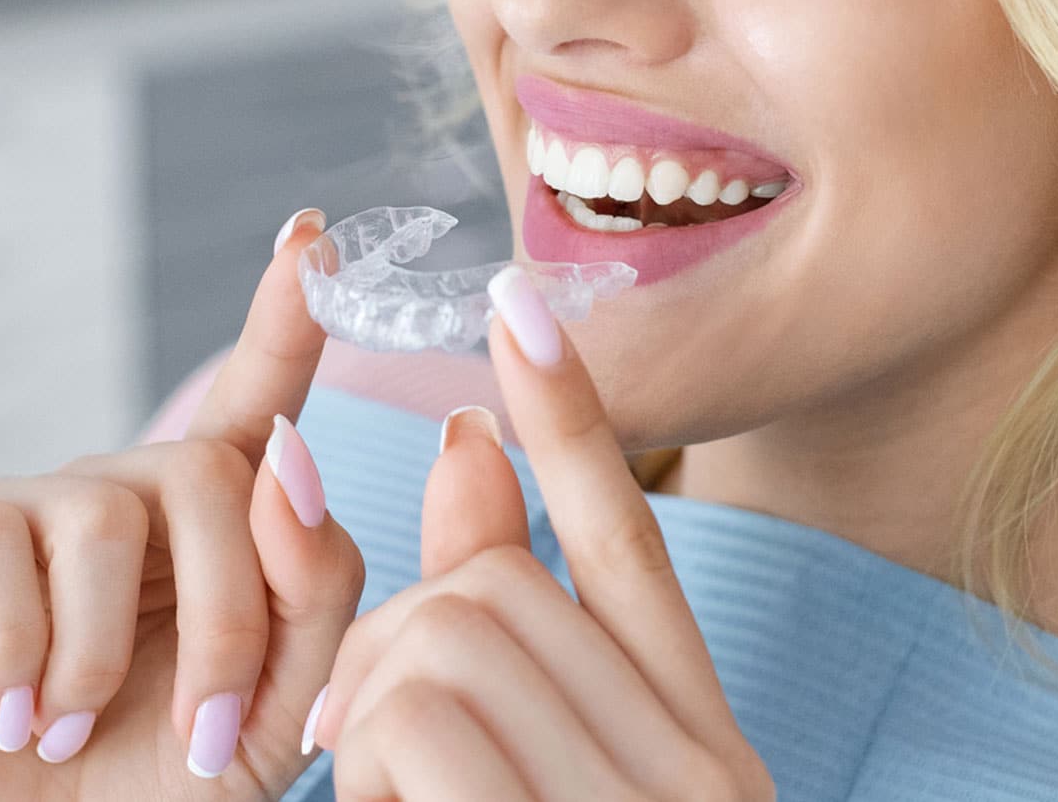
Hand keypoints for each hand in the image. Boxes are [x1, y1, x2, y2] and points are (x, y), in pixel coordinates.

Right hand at [0, 209, 364, 799]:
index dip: (287, 318)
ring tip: (73, 731)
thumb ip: (317, 587)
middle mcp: (141, 489)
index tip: (312, 236)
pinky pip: (10, 551)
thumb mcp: (278, 701)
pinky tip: (10, 718)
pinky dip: (24, 659)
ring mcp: (46, 503)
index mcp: (228, 521)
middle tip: (212, 725)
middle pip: (219, 477)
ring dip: (108, 655)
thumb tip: (294, 457)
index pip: (264, 400)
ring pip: (114, 513)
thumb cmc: (160, 774)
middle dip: (231, 617)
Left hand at [310, 266, 775, 800]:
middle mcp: (698, 766)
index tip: (517, 305)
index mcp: (700, 738)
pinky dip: (358, 767)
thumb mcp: (558, 770)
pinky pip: (413, 720)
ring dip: (367, 708)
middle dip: (396, 636)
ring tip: (379, 791)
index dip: (567, 417)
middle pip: (501, 582)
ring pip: (449, 630)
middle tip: (361, 732)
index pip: (631, 544)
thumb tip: (466, 439)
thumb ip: (505, 628)